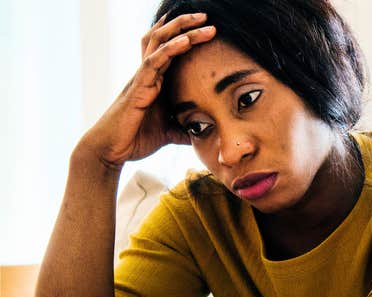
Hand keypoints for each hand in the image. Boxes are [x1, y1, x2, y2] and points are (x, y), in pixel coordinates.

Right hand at [79, 13, 215, 167]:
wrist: (111, 151)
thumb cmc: (135, 139)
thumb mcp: (169, 133)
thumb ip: (185, 130)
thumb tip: (204, 135)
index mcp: (155, 81)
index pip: (169, 50)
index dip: (183, 35)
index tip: (204, 27)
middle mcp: (147, 74)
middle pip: (165, 39)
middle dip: (185, 25)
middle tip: (206, 16)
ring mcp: (142, 78)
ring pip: (161, 43)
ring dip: (183, 30)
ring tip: (203, 21)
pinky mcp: (138, 87)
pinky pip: (154, 61)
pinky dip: (170, 49)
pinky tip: (185, 40)